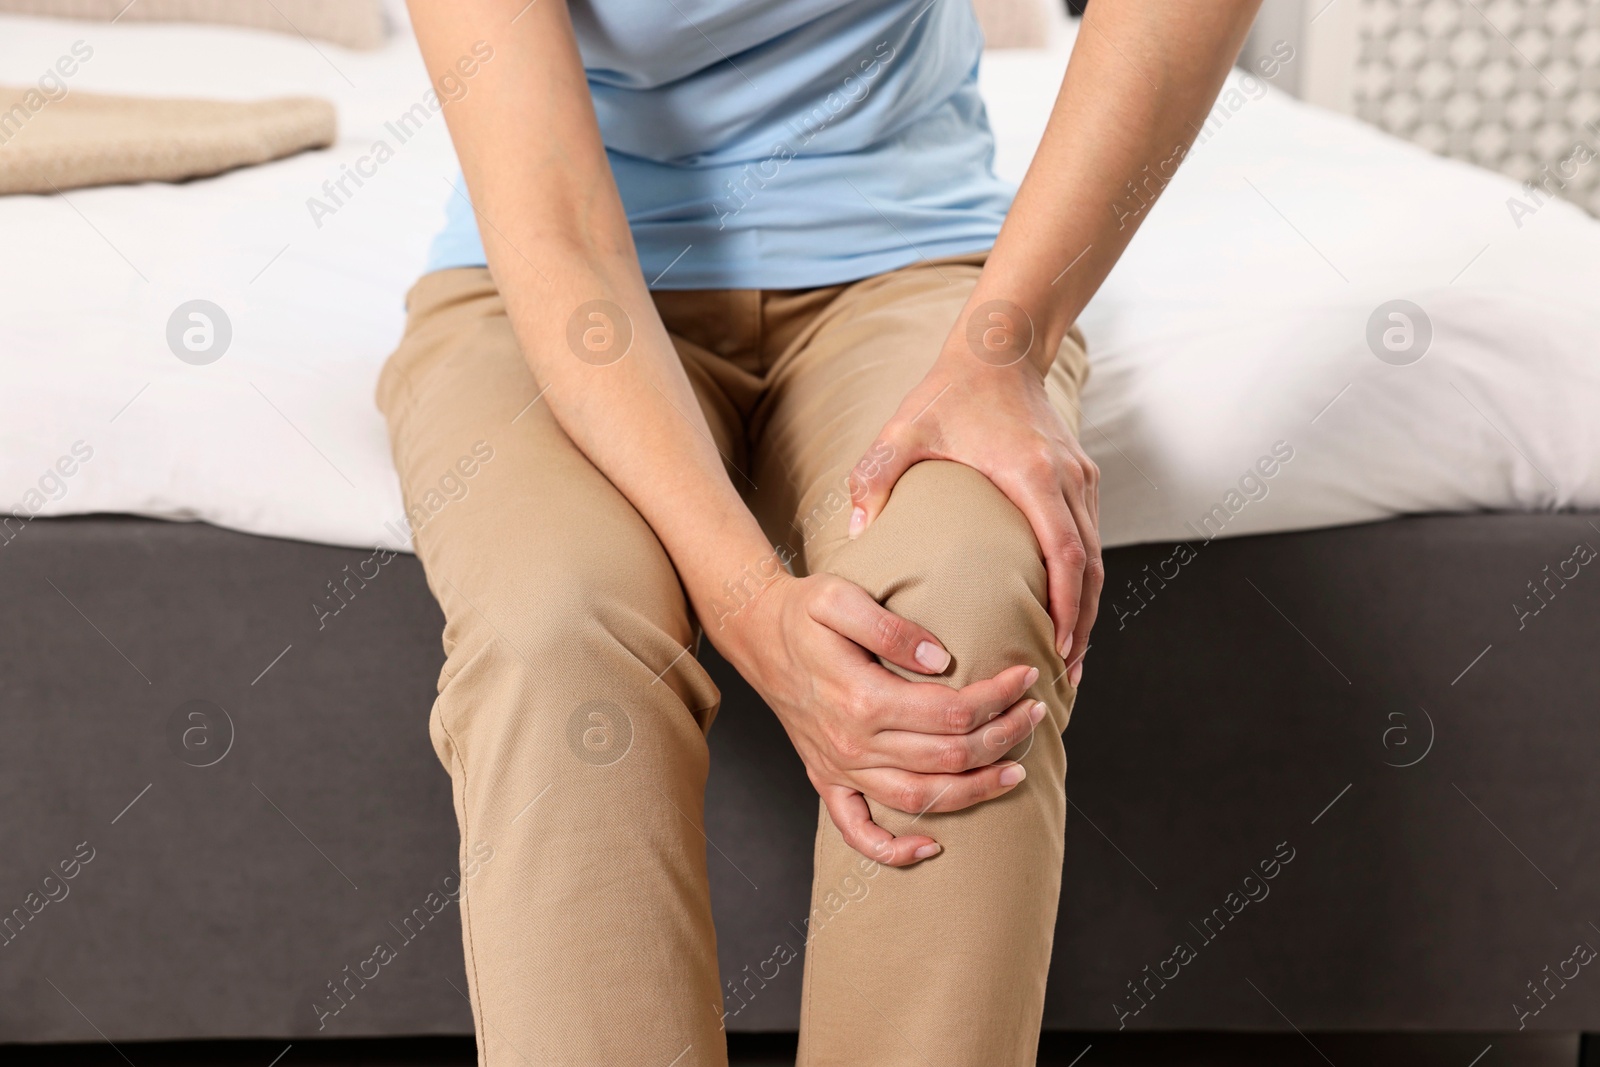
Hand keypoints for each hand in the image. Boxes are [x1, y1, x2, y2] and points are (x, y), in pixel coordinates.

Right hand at [720, 572, 1044, 866]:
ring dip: (976, 791)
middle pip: (949, 757)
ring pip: (921, 800)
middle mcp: (853, 743)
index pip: (952, 711)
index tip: (1027, 677)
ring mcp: (840, 767)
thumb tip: (941, 659)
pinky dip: (893, 851)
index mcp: (862, 698)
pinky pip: (858, 832)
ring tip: (1016, 771)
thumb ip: (890, 629)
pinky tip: (930, 848)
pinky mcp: (827, 779)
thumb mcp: (839, 597)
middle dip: (1003, 738)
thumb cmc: (802, 612)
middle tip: (1035, 714)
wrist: (756, 634)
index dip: (998, 698)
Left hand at [848, 338, 1100, 685]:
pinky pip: (1090, 538)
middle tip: (1066, 674)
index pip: (1065, 556)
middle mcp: (1068, 480)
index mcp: (1033, 475)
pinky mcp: (1082, 476)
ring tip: (1068, 657)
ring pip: (1097, 556)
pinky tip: (1065, 610)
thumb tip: (854, 534)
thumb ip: (876, 477)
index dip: (1065, 609)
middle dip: (1082, 626)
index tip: (1054, 650)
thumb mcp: (904, 430)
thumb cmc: (949, 393)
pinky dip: (1084, 579)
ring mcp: (1081, 478)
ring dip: (1087, 608)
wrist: (999, 348)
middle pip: (1092, 569)